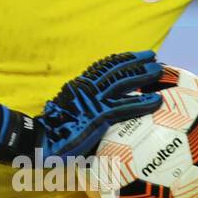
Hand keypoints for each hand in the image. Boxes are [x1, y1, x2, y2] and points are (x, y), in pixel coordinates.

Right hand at [0, 50, 164, 164]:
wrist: (39, 142)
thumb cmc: (51, 135)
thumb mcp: (67, 116)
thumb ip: (81, 114)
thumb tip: (94, 126)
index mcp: (79, 87)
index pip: (102, 67)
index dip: (120, 59)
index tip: (134, 56)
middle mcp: (88, 89)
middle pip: (116, 69)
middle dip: (136, 61)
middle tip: (153, 58)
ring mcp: (94, 102)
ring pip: (123, 82)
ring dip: (143, 75)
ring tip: (159, 70)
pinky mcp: (99, 117)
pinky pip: (126, 108)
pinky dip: (143, 103)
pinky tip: (157, 101)